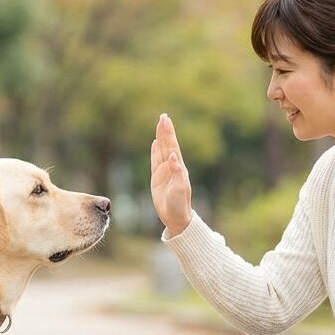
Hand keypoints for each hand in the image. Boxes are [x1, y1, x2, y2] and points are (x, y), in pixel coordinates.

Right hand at [150, 113, 192, 234]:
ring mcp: (164, 171)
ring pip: (161, 150)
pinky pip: (155, 160)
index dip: (169, 133)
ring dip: (160, 137)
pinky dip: (155, 151)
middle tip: (163, 116)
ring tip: (160, 124)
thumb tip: (173, 156)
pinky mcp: (157, 178)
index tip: (166, 120)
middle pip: (167, 145)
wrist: (175, 217)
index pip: (172, 146)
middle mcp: (172, 166)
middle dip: (165, 131)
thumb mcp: (180, 189)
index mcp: (178, 167)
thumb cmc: (179, 204)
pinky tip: (155, 142)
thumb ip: (177, 172)